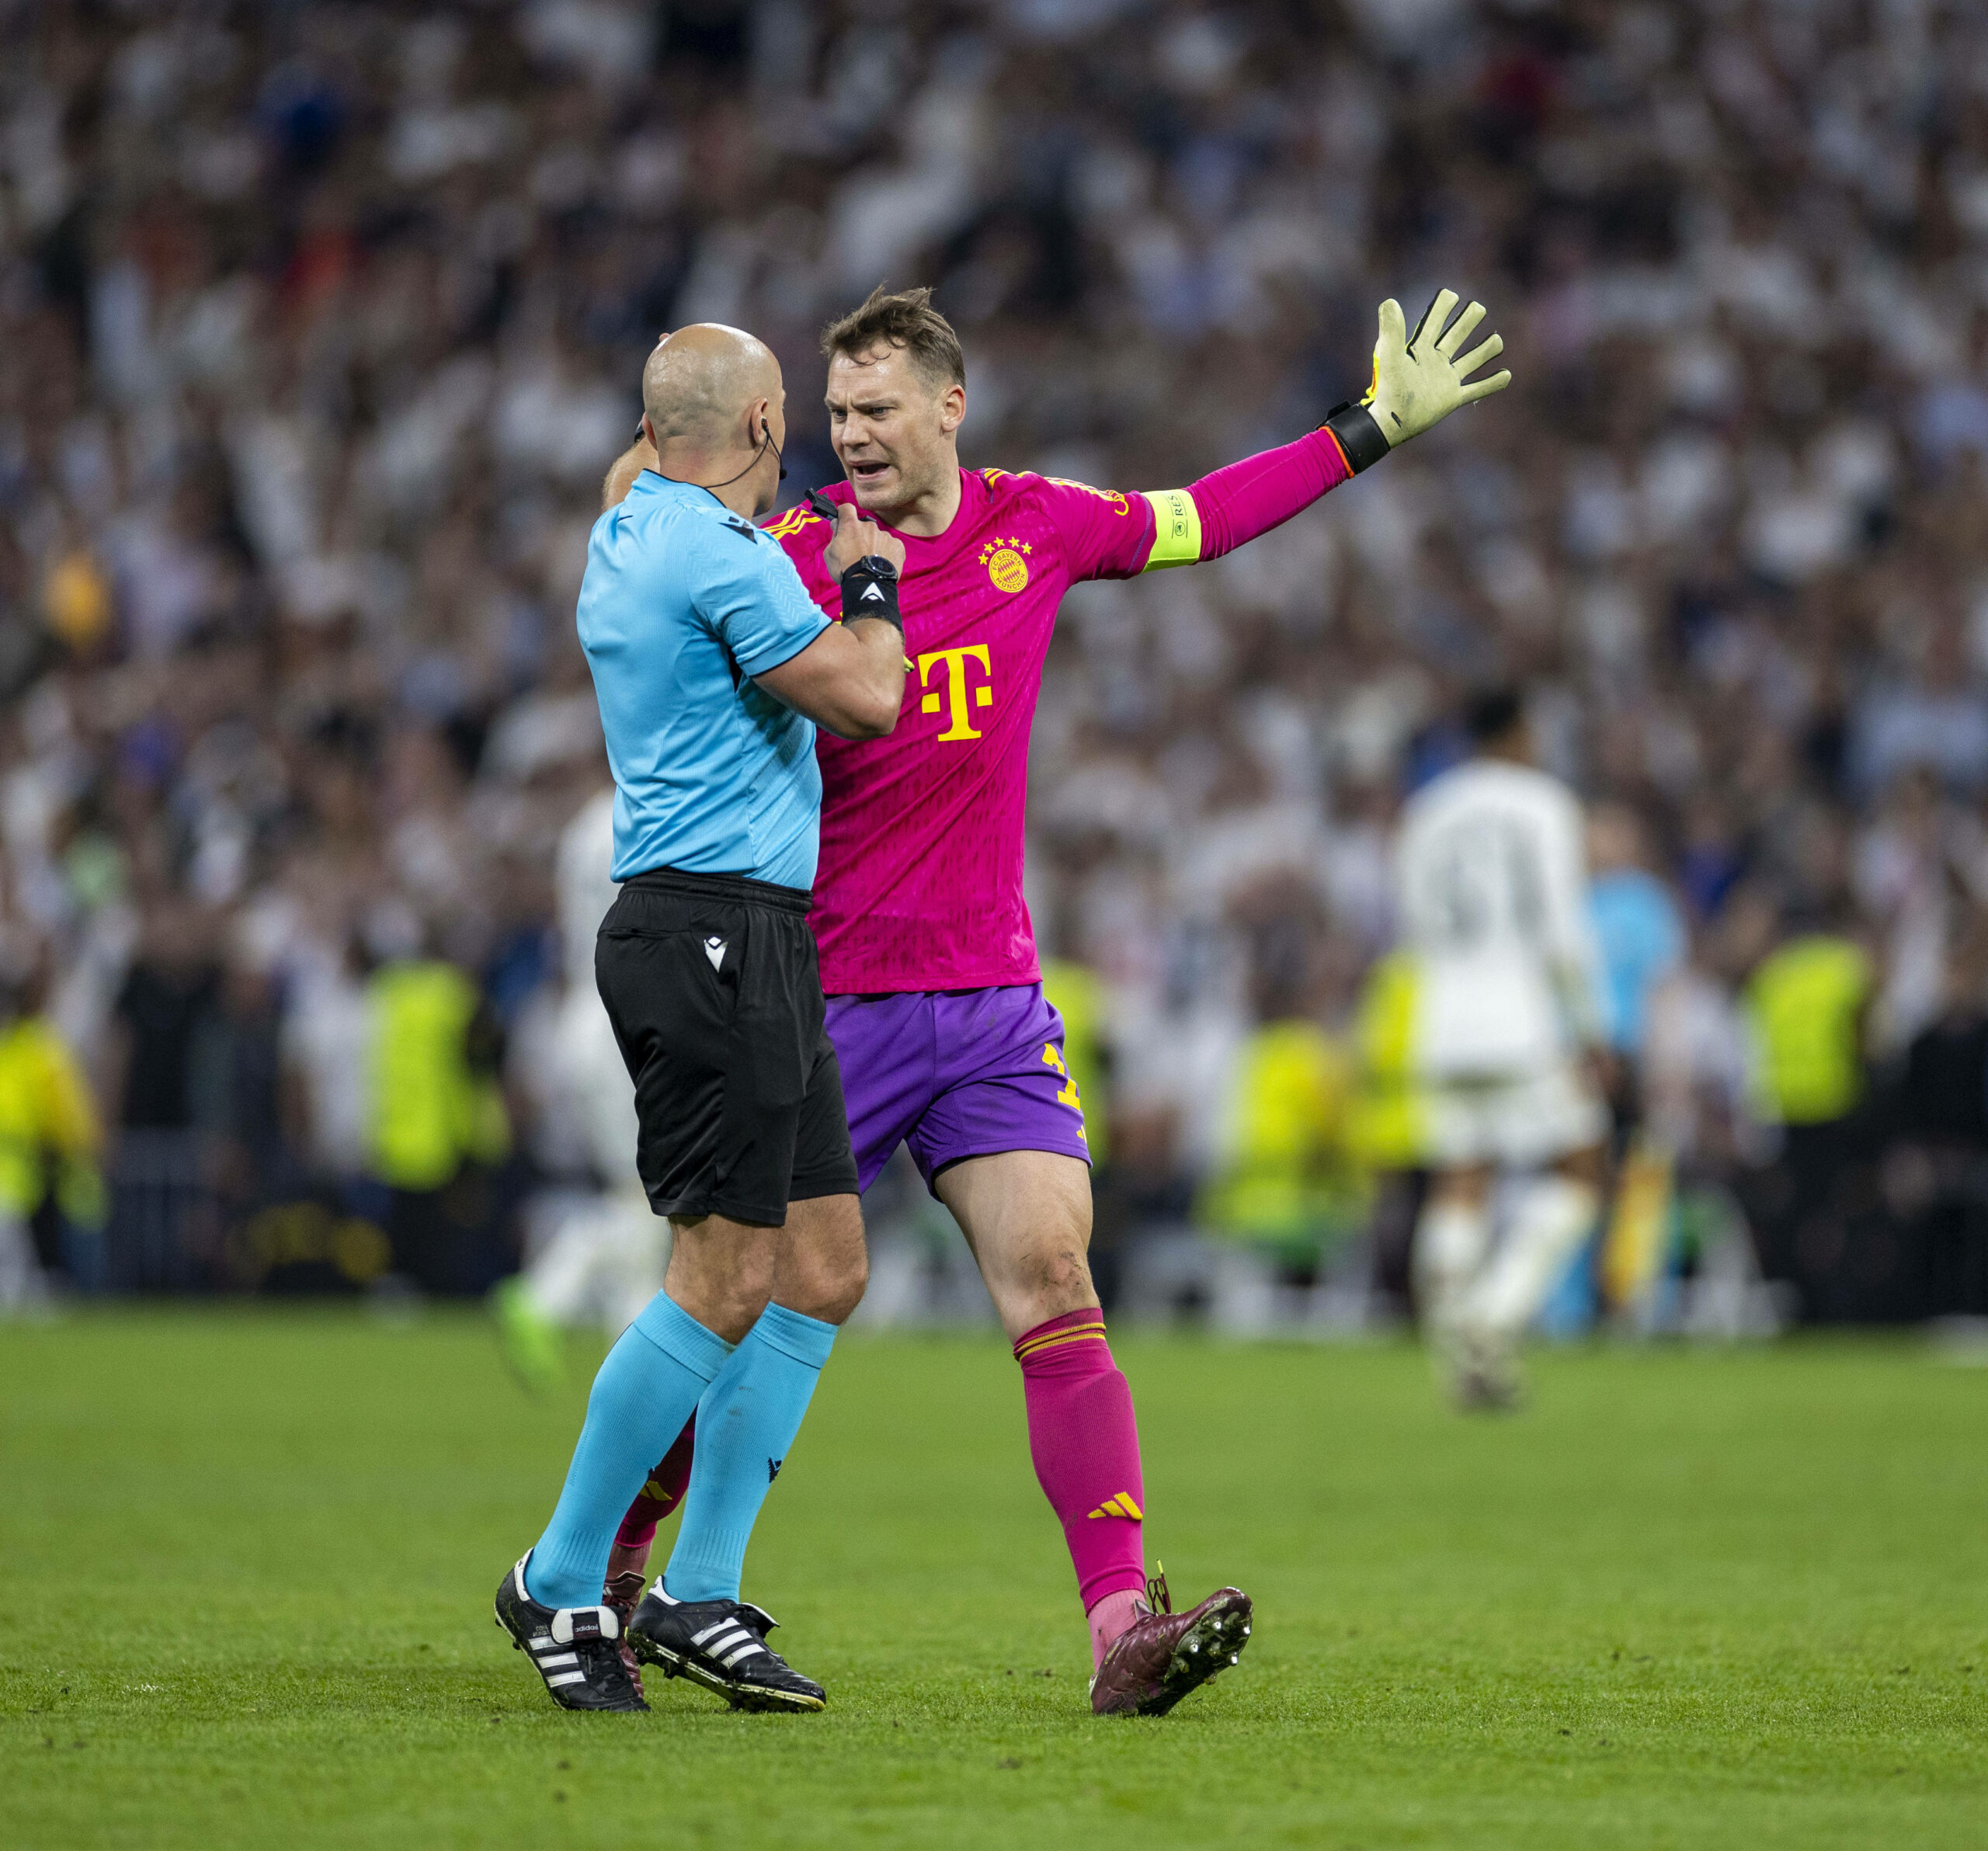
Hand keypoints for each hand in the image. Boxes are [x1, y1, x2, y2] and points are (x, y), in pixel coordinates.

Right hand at [824, 501, 905, 579]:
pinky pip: (891, 545)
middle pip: (864, 526)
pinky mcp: (897, 545)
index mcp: (851, 526)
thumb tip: (837, 526)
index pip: (846, 509)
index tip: (843, 519)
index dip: (844, 513)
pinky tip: (882, 563)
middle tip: (857, 552)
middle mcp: (869, 526)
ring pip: (878, 537)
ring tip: (871, 561)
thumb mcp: (829, 553)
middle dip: (860, 535)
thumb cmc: (846, 570)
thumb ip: (834, 536)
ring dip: (875, 545)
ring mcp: (885, 535)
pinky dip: (888, 552)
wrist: (868, 585)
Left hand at [1364, 289, 1510, 446]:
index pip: (1434, 321)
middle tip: (1479, 308)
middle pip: (1457, 335)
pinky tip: (1507, 375)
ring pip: (1471, 360)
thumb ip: (1392, 330)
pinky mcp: (1452, 399)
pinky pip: (1477, 389)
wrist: (1390, 423)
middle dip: (1468, 321)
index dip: (1443, 307)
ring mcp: (1445, 380)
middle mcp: (1435, 361)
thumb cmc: (1388, 390)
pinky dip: (1492, 384)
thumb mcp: (1390, 356)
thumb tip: (1390, 301)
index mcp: (1420, 349)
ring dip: (1485, 350)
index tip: (1451, 295)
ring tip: (1497, 340)